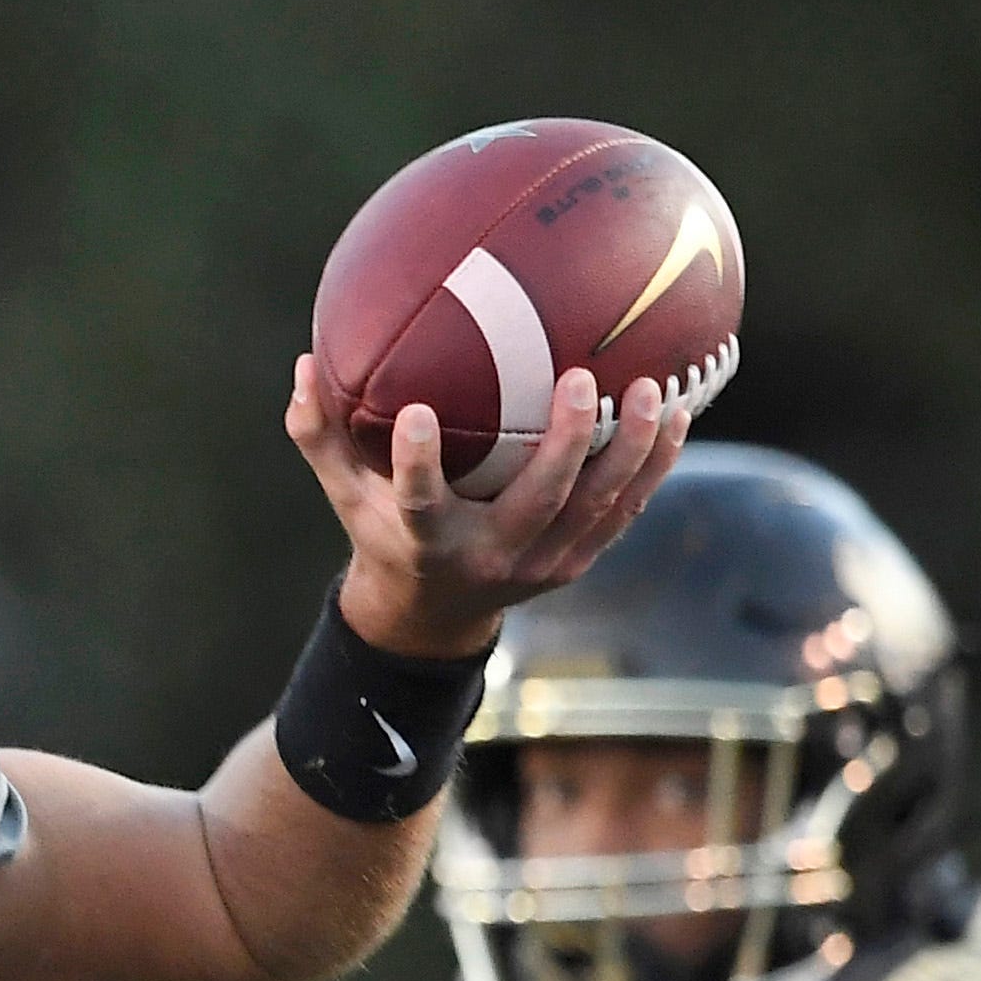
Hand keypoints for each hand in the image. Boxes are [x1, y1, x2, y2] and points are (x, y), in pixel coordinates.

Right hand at [282, 355, 686, 660]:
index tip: (419, 413)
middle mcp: (489, 557)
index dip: (418, 463)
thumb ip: (321, 435)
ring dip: (631, 450)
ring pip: (598, 506)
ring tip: (652, 391)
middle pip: (538, 501)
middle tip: (579, 380)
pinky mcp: (577, 562)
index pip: (419, 503)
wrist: (431, 615)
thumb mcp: (345, 494)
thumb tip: (304, 364)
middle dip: (564, 443)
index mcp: (426, 541)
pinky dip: (653, 465)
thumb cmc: (382, 532)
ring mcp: (542, 564)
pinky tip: (676, 414)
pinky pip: (626, 511)